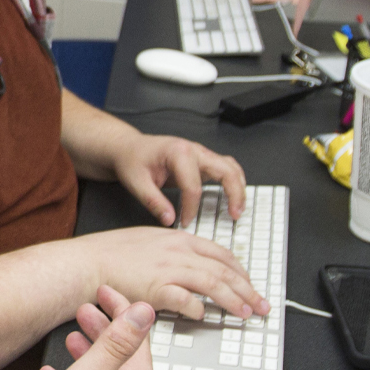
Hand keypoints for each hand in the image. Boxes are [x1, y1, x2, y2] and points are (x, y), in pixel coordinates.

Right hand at [46, 226, 264, 320]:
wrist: (87, 262)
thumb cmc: (110, 255)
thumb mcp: (149, 241)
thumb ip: (172, 251)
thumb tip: (190, 265)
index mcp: (178, 239)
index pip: (221, 254)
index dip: (240, 271)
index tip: (249, 284)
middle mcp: (178, 252)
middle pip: (225, 270)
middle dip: (248, 289)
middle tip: (261, 305)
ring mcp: (168, 270)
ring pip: (213, 284)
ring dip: (234, 300)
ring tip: (245, 313)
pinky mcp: (156, 289)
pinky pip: (186, 300)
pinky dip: (199, 309)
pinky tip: (204, 316)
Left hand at [112, 135, 246, 227]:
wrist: (130, 147)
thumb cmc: (133, 160)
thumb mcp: (136, 182)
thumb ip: (153, 202)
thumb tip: (170, 220)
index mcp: (178, 152)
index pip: (193, 185)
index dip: (191, 208)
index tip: (185, 222)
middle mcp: (194, 150)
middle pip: (225, 170)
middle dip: (234, 194)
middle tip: (234, 215)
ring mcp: (201, 154)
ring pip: (231, 167)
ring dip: (239, 187)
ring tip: (238, 210)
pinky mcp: (203, 161)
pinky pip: (226, 169)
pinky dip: (234, 182)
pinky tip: (234, 197)